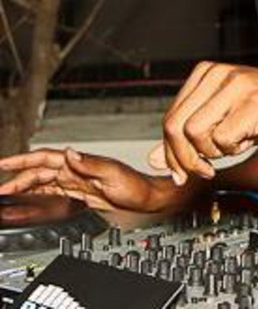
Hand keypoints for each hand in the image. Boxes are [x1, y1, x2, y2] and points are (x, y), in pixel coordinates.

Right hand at [0, 148, 171, 212]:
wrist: (147, 198)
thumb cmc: (135, 184)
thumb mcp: (112, 173)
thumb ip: (90, 164)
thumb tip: (70, 152)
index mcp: (80, 162)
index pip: (45, 158)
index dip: (23, 159)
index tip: (3, 162)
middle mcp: (77, 169)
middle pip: (39, 171)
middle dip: (17, 177)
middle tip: (0, 188)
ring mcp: (78, 181)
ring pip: (43, 182)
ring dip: (25, 187)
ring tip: (7, 194)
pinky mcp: (81, 193)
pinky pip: (53, 192)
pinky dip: (38, 195)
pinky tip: (29, 199)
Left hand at [148, 62, 257, 184]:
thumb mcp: (228, 119)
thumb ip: (193, 136)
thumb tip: (156, 159)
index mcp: (209, 72)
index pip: (170, 116)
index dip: (171, 151)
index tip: (182, 170)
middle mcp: (220, 74)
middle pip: (175, 126)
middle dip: (184, 158)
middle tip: (202, 170)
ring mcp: (237, 87)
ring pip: (194, 133)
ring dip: (210, 153)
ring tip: (231, 148)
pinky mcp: (254, 104)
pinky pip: (222, 139)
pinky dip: (232, 150)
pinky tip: (247, 142)